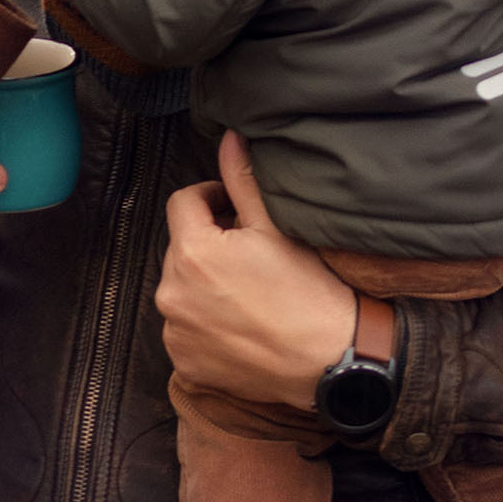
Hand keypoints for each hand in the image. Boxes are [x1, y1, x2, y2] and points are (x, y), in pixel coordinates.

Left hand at [156, 132, 392, 408]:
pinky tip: (242, 326)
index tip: (235, 210)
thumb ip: (243, 180)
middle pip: (181, 250)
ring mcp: (176, 333)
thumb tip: (228, 137)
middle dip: (209, 246)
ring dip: (205, 286)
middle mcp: (171, 293)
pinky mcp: (185, 364)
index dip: (211, 199)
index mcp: (191, 252)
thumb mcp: (277, 227)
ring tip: (248, 295)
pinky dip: (206, 325)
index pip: (183, 204)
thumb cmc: (309, 292)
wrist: (331, 361)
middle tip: (251, 257)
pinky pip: (187, 332)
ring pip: (183, 291)